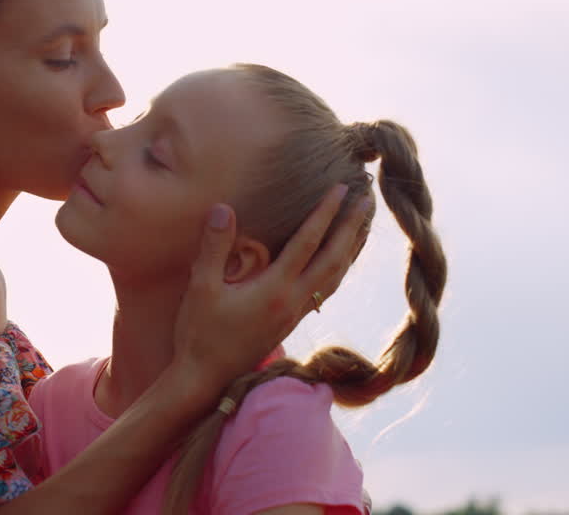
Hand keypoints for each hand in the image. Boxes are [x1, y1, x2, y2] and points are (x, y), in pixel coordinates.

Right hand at [171, 184, 371, 395]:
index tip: (342, 188)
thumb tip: (223, 207)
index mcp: (274, 288)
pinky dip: (339, 270)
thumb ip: (214, 246)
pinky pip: (326, 291)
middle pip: (334, 259)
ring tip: (363, 226)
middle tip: (368, 201)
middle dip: (352, 228)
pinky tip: (339, 263)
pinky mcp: (290, 323)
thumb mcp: (200, 287)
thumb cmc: (200, 333)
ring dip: (351, 249)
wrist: (206, 379)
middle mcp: (292, 301)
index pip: (307, 242)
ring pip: (335, 277)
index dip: (326, 213)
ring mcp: (294, 314)